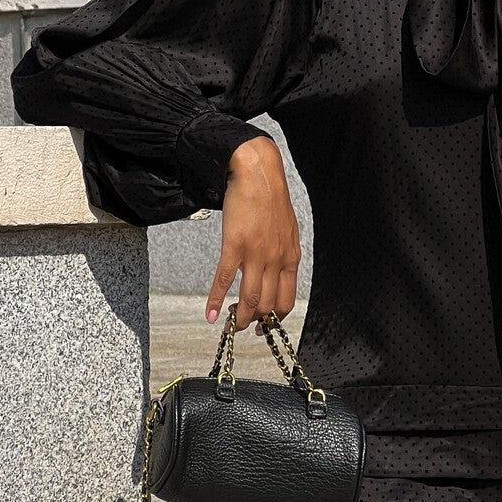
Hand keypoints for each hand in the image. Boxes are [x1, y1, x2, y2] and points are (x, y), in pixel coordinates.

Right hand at [204, 137, 301, 332]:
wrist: (257, 174)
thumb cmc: (270, 199)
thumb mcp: (286, 231)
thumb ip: (282, 254)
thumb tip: (277, 273)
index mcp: (290, 258)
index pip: (286, 300)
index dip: (275, 319)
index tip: (264, 327)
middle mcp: (276, 260)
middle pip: (268, 305)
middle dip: (254, 322)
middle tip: (242, 328)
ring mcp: (256, 254)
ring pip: (249, 299)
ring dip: (238, 318)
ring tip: (229, 327)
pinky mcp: (235, 245)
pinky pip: (225, 280)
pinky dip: (215, 300)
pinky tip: (210, 314)